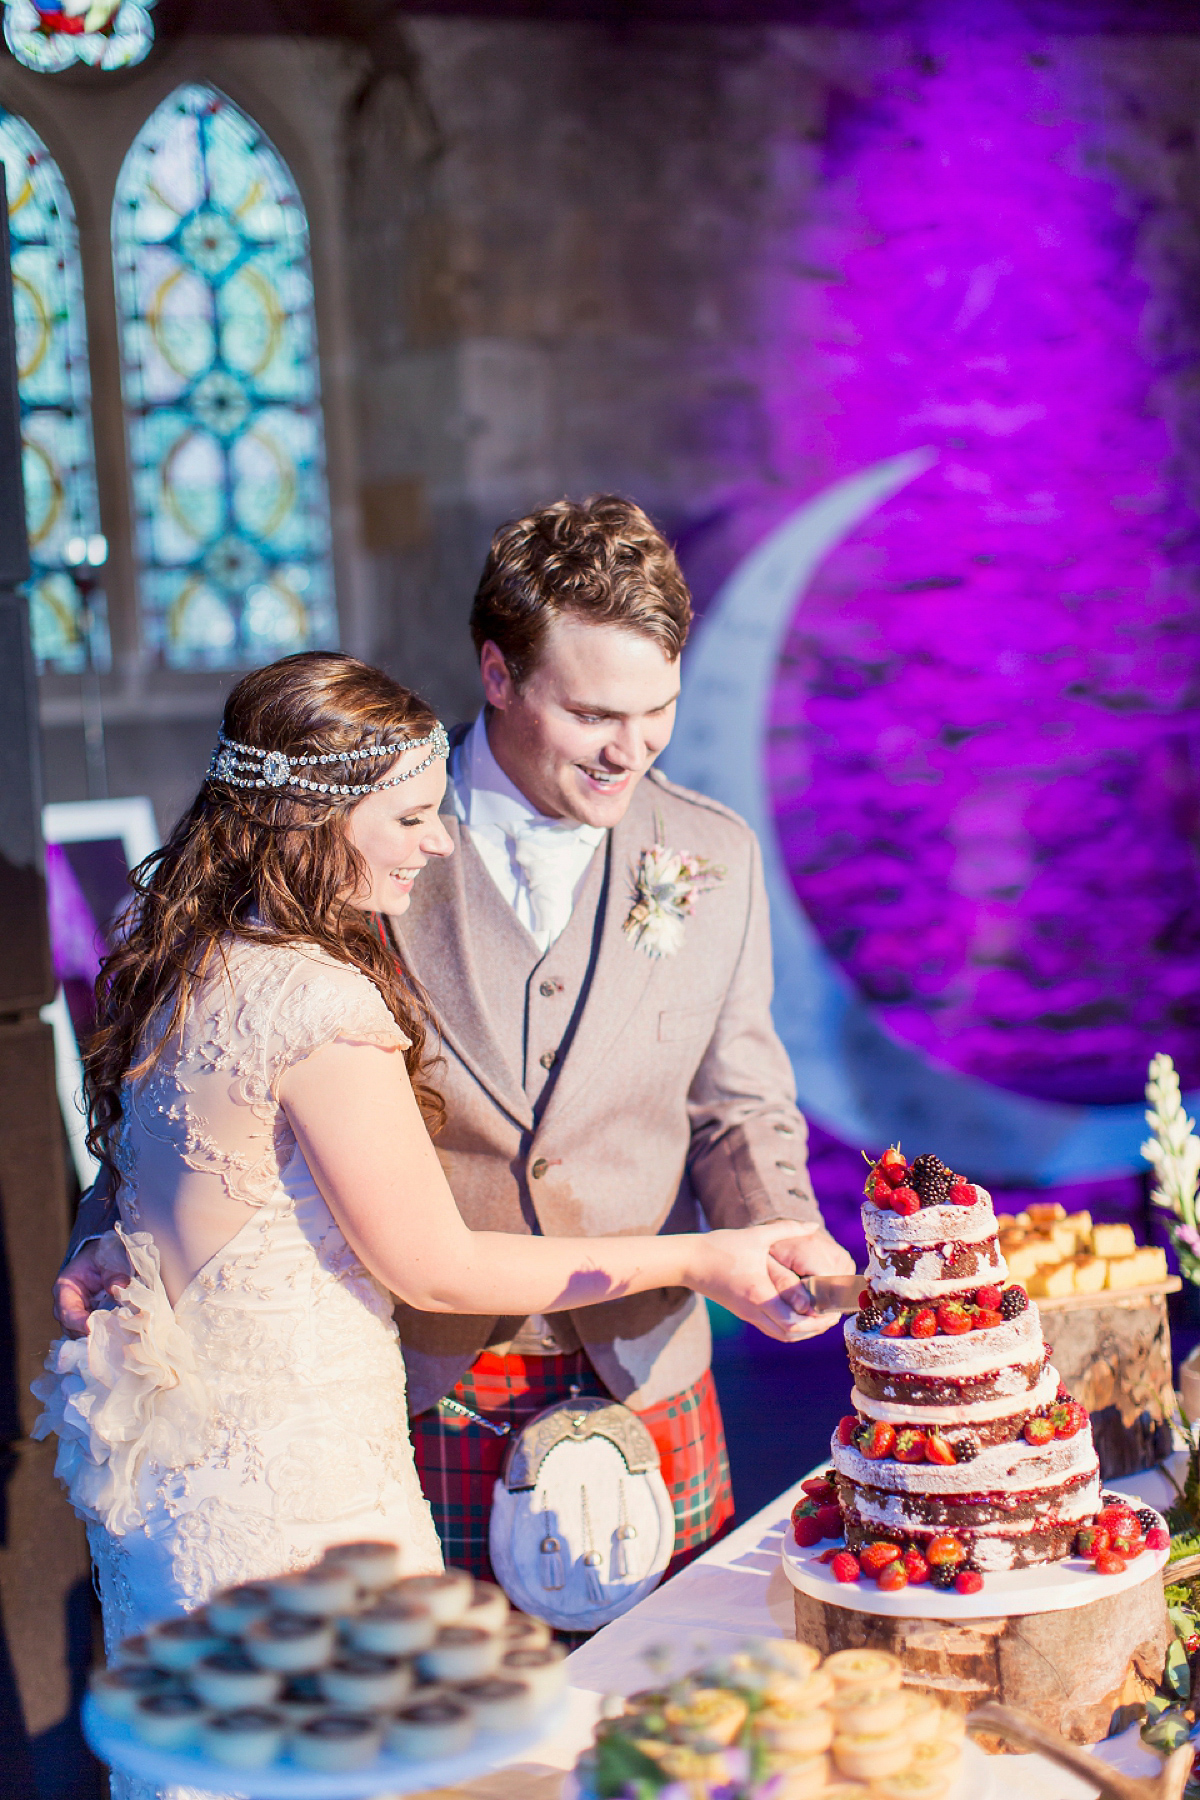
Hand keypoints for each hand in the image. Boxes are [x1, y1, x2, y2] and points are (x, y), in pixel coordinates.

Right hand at [53, 1238, 129, 1337]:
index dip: (79, 1323)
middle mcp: (68, 1307)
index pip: (67, 1312)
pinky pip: (97, 1334)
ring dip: (101, 1337)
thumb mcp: (109, 1258)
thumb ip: (113, 1273)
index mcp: (65, 1289)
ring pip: (84, 1336)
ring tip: (120, 1336)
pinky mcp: (93, 1322)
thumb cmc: (104, 1255)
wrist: (109, 1255)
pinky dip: (108, 1335)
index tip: (93, 1328)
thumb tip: (119, 1287)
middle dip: (91, 1334)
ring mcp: (80, 1317)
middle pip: (73, 1330)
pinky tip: (123, 1335)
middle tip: (113, 1335)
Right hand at [690, 1222, 843, 1343]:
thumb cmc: (720, 1246)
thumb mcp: (755, 1235)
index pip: (794, 1320)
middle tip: (831, 1316)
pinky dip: (790, 1328)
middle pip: (791, 1334)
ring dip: (803, 1331)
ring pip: (782, 1335)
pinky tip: (801, 1314)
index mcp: (759, 1292)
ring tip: (820, 1317)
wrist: (689, 1261)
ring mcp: (748, 1314)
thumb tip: (812, 1225)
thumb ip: (786, 1229)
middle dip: (815, 1328)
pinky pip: (772, 1329)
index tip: (832, 1309)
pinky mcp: (744, 1313)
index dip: (816, 1320)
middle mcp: (754, 1309)